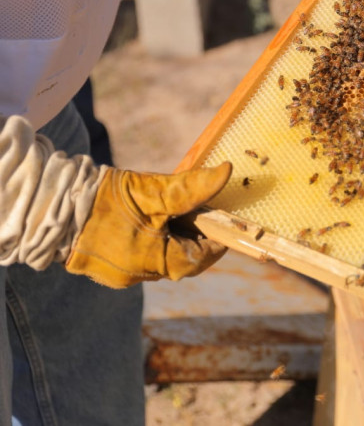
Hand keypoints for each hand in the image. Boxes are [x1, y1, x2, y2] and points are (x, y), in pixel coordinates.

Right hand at [65, 163, 231, 287]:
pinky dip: (151, 239)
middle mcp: (137, 275)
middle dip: (194, 236)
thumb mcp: (153, 191)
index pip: (199, 259)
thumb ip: (192, 187)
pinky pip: (139, 255)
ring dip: (172, 236)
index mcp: (153, 263)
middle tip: (203, 211)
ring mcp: (119, 274)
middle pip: (180, 259)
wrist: (50, 205)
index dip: (216, 241)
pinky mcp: (105, 266)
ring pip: (160, 257)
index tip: (226, 222)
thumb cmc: (104, 200)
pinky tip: (148, 217)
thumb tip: (227, 173)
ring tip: (174, 210)